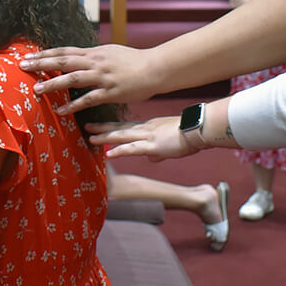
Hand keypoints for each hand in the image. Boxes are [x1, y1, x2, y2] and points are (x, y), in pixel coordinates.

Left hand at [20, 44, 159, 113]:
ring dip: (53, 83)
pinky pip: (88, 99)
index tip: (28, 55)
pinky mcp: (110, 92)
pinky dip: (73, 105)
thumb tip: (79, 56)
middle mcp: (95, 62)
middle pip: (63, 61)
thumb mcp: (110, 52)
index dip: (45, 53)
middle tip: (22, 66)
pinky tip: (60, 111)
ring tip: (36, 89)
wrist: (155, 68)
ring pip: (73, 78)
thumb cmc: (133, 62)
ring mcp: (102, 77)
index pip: (64, 51)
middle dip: (41, 63)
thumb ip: (93, 56)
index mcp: (94, 52)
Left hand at [84, 116, 203, 160]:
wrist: (198, 129)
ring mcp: (148, 136)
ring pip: (122, 136)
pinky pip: (133, 148)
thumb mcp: (169, 143)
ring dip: (105, 137)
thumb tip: (151, 158)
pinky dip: (120, 151)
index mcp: (149, 128)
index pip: (126, 128)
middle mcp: (145, 129)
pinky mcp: (153, 146)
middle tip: (87, 126)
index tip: (99, 126)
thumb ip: (158, 151)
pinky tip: (109, 154)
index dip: (112, 128)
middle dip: (102, 128)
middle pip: (119, 129)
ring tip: (91, 137)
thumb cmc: (188, 135)